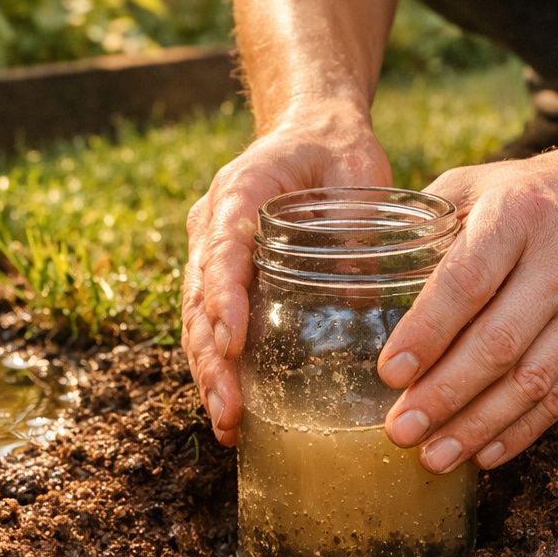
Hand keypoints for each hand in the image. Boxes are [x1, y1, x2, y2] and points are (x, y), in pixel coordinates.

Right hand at [182, 109, 390, 445]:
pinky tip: (234, 413)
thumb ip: (357, 223)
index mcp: (239, 191)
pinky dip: (219, 368)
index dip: (225, 298)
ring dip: (210, 375)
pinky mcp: (222, 276)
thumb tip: (361, 296)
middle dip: (212, 360)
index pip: (223, 248)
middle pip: (198, 299)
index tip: (234, 342)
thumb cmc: (337, 149)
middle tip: (229, 410)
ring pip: (197, 321)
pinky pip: (210, 326)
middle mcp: (212, 224)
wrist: (310, 131)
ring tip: (227, 425)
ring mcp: (211, 253)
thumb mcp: (359, 171)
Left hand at [376, 139, 557, 471]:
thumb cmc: (533, 195)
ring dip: (477, 426)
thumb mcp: (478, 185)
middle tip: (399, 431)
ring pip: (530, 382)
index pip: (466, 283)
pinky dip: (520, 433)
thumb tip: (358, 274)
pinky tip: (482, 454)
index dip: (426, 333)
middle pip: (498, 344)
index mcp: (518, 217)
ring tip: (432, 456)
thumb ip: (423, 225)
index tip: (389, 373)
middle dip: (444, 395)